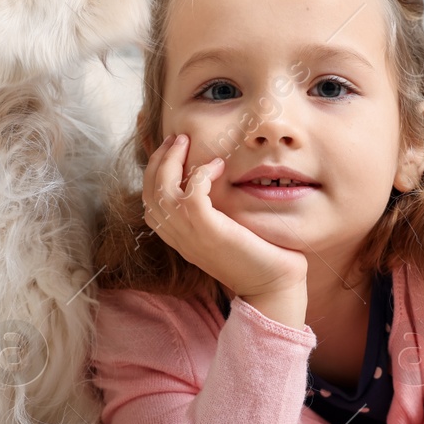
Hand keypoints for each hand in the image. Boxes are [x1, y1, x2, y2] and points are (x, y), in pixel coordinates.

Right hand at [143, 134, 307, 324]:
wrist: (273, 285)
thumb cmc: (258, 256)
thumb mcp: (225, 231)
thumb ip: (212, 213)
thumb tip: (215, 183)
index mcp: (179, 237)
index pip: (150, 200)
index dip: (155, 171)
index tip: (172, 149)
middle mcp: (178, 237)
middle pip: (150, 192)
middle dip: (159, 159)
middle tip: (177, 138)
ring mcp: (191, 236)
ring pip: (162, 191)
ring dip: (171, 160)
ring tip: (187, 142)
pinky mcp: (209, 232)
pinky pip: (191, 195)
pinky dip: (200, 174)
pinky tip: (217, 165)